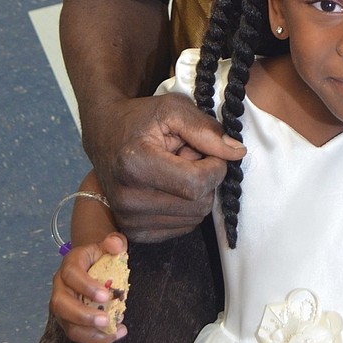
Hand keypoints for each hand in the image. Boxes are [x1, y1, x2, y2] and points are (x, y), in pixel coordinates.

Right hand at [51, 232, 129, 342]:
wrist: (91, 266)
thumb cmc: (100, 256)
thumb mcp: (108, 245)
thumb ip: (114, 242)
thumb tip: (116, 245)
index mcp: (70, 264)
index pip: (71, 274)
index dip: (86, 286)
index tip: (106, 295)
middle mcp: (60, 286)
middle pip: (61, 304)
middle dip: (83, 316)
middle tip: (106, 320)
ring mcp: (62, 306)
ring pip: (67, 325)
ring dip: (90, 333)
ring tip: (113, 332)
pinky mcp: (67, 320)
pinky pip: (77, 334)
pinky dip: (95, 338)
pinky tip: (115, 334)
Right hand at [85, 93, 246, 241]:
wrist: (105, 134)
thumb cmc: (141, 118)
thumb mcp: (173, 109)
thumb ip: (206, 130)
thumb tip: (237, 153)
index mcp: (135, 165)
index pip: (197, 183)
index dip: (216, 167)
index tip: (210, 151)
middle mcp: (128, 199)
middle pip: (199, 204)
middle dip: (204, 178)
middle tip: (187, 156)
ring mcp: (129, 220)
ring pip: (194, 218)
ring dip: (194, 193)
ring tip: (175, 170)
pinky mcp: (134, 233)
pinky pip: (182, 228)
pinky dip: (185, 207)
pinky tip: (168, 186)